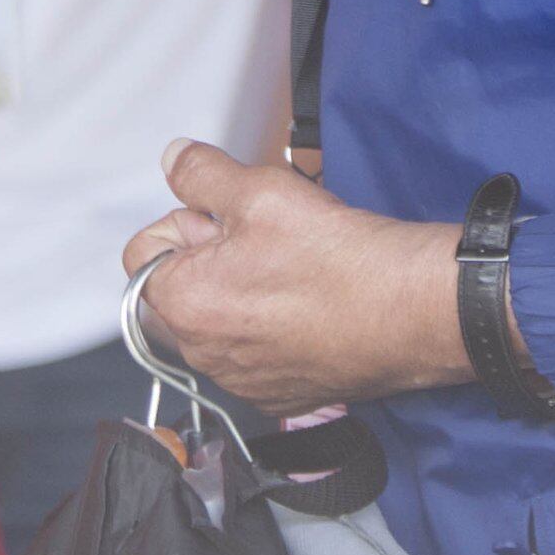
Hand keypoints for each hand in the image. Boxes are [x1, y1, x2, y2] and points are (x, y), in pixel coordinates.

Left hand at [120, 140, 464, 414]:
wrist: (411, 313)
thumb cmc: (339, 260)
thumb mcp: (259, 190)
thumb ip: (201, 173)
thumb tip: (173, 159)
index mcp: (182, 304)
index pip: (143, 253)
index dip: (184, 223)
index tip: (226, 218)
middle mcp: (203, 354)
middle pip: (180, 290)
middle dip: (209, 259)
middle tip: (263, 238)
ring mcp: (242, 380)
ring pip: (219, 322)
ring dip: (240, 293)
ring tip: (293, 269)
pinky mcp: (280, 395)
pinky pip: (255, 353)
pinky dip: (271, 329)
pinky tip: (309, 303)